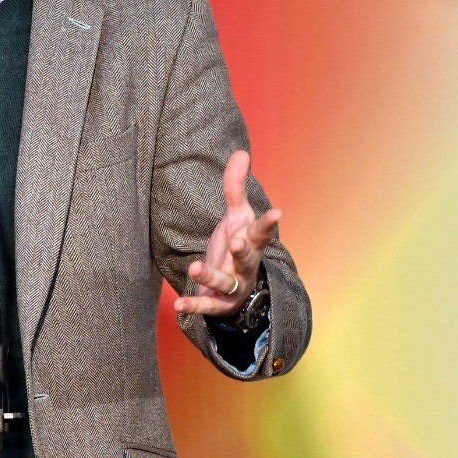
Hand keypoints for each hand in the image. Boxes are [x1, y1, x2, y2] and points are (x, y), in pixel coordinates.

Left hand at [173, 150, 280, 317]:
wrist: (239, 289)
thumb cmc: (237, 245)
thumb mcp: (236, 217)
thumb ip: (235, 187)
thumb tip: (241, 152)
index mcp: (251, 241)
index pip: (262, 231)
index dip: (269, 222)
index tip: (278, 212)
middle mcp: (246, 265)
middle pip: (248, 257)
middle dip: (243, 251)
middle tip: (236, 242)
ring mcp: (235, 285)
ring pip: (226, 282)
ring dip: (211, 276)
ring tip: (194, 267)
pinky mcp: (220, 303)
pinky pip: (208, 306)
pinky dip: (194, 306)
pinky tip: (179, 305)